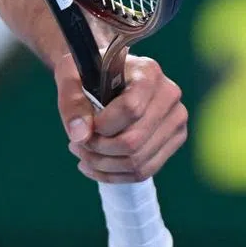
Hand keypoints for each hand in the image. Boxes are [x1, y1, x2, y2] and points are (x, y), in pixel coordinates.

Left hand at [55, 53, 187, 183]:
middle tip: (75, 145)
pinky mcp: (174, 140)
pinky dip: (116, 175)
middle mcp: (169, 95)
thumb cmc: (87, 72)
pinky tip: (94, 167)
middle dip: (99, 149)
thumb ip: (71, 103)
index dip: (103, 125)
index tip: (83, 126)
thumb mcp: (69, 76)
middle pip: (135, 140)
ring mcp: (175, 119)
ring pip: (139, 161)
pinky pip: (146, 170)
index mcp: (147, 72)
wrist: (103, 73)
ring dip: (105, 165)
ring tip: (82, 154)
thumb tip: (80, 136)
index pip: (130, 109)